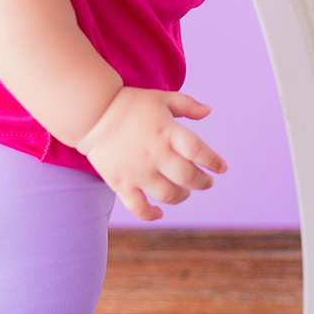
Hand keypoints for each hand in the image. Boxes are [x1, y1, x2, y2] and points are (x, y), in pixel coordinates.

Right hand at [76, 87, 226, 221]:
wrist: (92, 113)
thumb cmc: (130, 104)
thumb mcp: (161, 98)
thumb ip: (187, 104)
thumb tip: (209, 111)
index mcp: (168, 131)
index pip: (199, 151)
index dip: (214, 162)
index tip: (221, 168)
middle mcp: (155, 153)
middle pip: (188, 177)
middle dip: (202, 183)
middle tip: (205, 182)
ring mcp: (138, 171)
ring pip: (169, 195)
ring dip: (182, 196)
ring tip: (183, 191)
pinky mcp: (121, 183)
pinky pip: (139, 208)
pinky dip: (151, 215)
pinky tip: (159, 213)